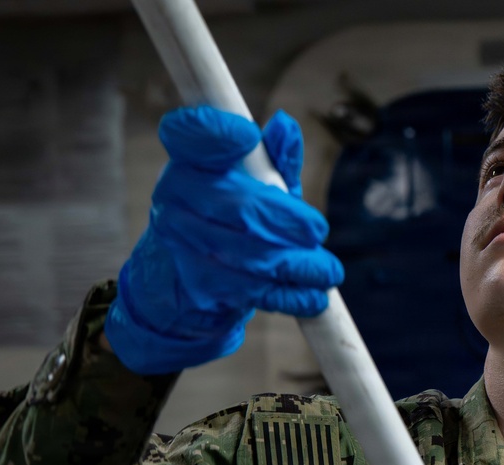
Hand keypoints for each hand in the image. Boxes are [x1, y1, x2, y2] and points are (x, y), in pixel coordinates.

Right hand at [104, 106, 343, 374]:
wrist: (183, 284)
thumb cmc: (226, 220)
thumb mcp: (250, 185)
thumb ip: (271, 159)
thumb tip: (286, 127)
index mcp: (188, 162)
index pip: (188, 136)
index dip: (215, 132)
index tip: (247, 135)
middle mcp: (175, 200)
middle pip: (241, 208)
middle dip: (288, 223)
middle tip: (318, 232)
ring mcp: (182, 246)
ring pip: (251, 256)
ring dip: (298, 266)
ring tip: (329, 272)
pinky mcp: (198, 286)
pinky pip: (252, 291)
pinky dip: (289, 295)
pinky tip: (312, 297)